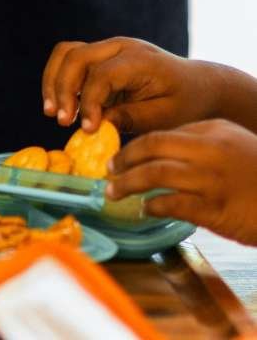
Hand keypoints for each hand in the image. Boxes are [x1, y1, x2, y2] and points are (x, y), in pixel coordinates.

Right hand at [41, 37, 223, 136]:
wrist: (198, 85)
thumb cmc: (185, 103)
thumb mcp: (165, 117)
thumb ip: (130, 118)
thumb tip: (95, 124)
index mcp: (140, 59)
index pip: (101, 75)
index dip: (89, 102)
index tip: (86, 129)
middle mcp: (120, 46)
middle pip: (76, 57)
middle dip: (62, 89)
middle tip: (61, 121)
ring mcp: (108, 48)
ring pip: (65, 53)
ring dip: (54, 82)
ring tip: (52, 112)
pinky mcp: (100, 56)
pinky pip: (69, 59)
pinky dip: (59, 80)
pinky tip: (60, 105)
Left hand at [106, 119, 256, 243]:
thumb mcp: (232, 144)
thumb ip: (199, 142)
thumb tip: (157, 152)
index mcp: (213, 131)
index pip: (160, 134)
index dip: (132, 146)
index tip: (116, 157)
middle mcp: (210, 151)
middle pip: (151, 150)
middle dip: (123, 161)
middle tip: (108, 172)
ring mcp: (212, 180)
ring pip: (155, 175)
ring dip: (129, 184)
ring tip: (114, 192)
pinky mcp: (216, 209)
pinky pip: (172, 204)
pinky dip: (152, 206)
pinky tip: (144, 209)